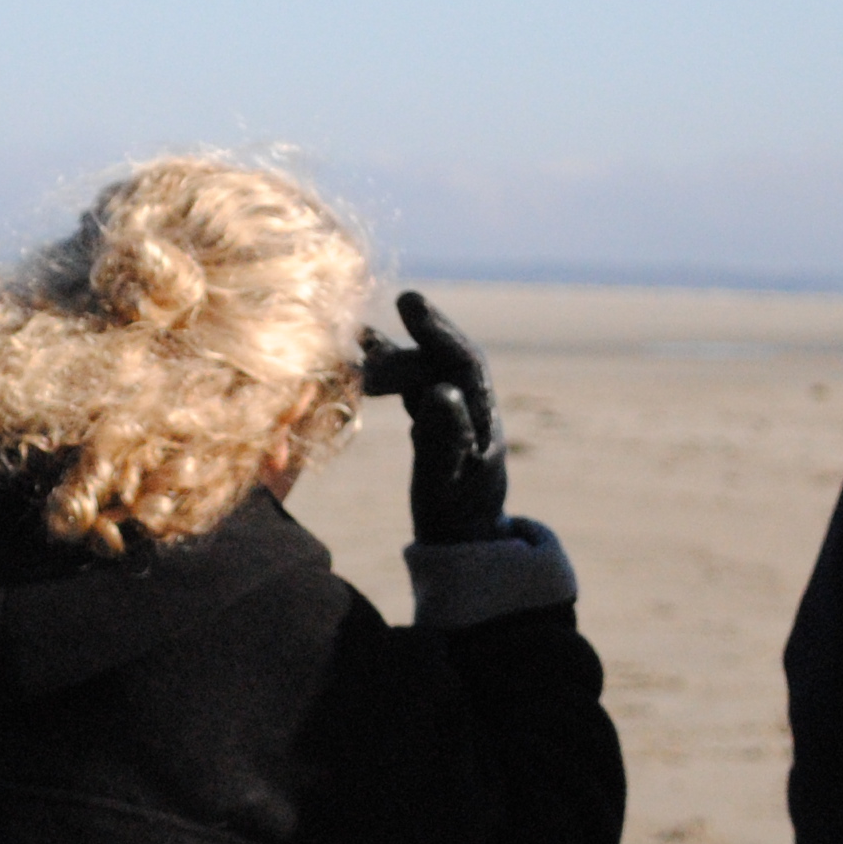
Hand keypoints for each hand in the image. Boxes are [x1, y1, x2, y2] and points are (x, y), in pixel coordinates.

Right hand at [358, 289, 509, 544]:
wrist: (464, 541)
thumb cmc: (456, 516)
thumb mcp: (449, 480)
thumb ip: (445, 437)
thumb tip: (440, 389)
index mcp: (483, 418)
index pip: (464, 361)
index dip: (437, 330)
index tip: (408, 302)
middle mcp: (472, 408)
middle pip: (442, 359)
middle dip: (414, 335)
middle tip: (387, 313)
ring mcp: (455, 414)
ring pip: (426, 370)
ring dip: (396, 352)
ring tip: (360, 336)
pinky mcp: (436, 422)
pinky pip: (413, 387)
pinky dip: (390, 372)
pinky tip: (363, 360)